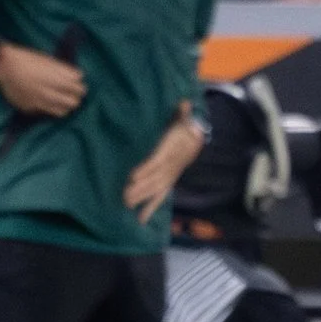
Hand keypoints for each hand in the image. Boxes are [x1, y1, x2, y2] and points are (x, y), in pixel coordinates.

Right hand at [0, 42, 85, 116]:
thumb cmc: (27, 60)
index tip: (80, 87)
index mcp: (55, 79)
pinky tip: (46, 102)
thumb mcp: (48, 60)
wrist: (3, 67)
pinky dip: (49, 108)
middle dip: (75, 98)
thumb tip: (79, 77)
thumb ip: (64, 70)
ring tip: (63, 101)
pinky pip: (46, 112)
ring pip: (62, 111)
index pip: (78, 89)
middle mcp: (48, 93)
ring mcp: (39, 103)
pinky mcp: (30, 109)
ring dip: (65, 106)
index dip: (81, 88)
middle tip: (74, 95)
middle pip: (73, 103)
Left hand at [124, 108, 206, 222]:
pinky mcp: (171, 179)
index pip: (160, 159)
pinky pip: (162, 195)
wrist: (197, 131)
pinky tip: (142, 218)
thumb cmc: (182, 120)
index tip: (132, 176)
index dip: (147, 169)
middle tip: (123, 195)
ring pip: (158, 188)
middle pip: (157, 178)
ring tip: (127, 204)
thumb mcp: (182, 113)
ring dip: (143, 197)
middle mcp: (176, 162)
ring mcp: (174, 172)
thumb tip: (183, 102)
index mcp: (176, 145)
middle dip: (141, 188)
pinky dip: (152, 207)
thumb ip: (181, 110)